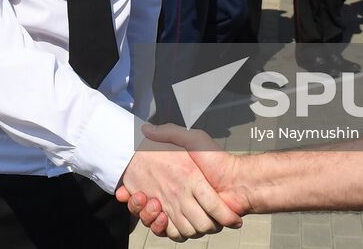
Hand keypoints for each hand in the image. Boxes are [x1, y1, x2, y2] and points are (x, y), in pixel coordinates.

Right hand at [122, 124, 252, 237]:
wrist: (238, 181)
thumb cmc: (217, 158)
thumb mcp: (191, 138)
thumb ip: (170, 132)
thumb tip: (145, 128)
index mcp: (175, 181)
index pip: (144, 192)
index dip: (132, 195)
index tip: (124, 191)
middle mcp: (177, 198)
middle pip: (148, 210)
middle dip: (139, 207)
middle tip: (139, 197)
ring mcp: (183, 212)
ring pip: (157, 223)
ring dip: (150, 218)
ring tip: (152, 205)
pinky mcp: (191, 224)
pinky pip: (172, 233)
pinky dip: (164, 229)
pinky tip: (162, 217)